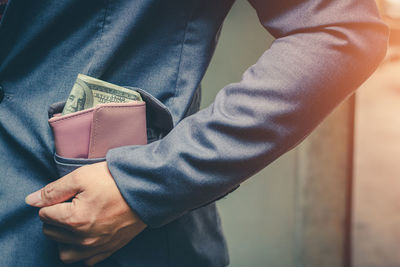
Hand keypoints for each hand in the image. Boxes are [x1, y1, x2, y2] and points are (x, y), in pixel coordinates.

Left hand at [25, 162, 146, 265]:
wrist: (146, 189)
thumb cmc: (114, 181)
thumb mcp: (81, 177)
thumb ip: (53, 190)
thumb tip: (30, 201)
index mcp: (74, 219)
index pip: (44, 214)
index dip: (54, 201)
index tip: (69, 194)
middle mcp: (83, 238)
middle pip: (51, 232)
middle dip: (56, 218)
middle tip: (72, 204)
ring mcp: (97, 247)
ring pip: (64, 252)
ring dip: (63, 238)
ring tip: (75, 222)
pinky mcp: (109, 249)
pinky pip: (86, 261)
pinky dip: (81, 251)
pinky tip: (87, 235)